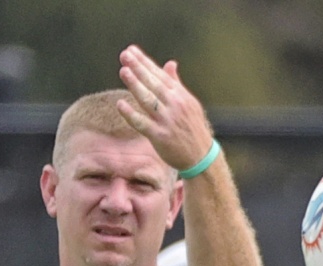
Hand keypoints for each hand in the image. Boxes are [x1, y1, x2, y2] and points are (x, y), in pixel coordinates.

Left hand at [116, 44, 214, 175]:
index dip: (145, 62)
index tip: (131, 51)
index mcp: (181, 96)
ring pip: (148, 99)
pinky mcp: (160, 136)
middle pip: (153, 83)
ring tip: (123, 71)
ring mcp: (167, 121)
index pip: (160, 75)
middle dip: (138, 68)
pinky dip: (131, 114)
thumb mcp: (189, 104)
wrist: (202, 157)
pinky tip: (120, 105)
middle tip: (124, 55)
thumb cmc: (193, 129)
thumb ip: (176, 84)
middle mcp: (175, 105)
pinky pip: (142, 123)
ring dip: (135, 85)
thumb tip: (170, 63)